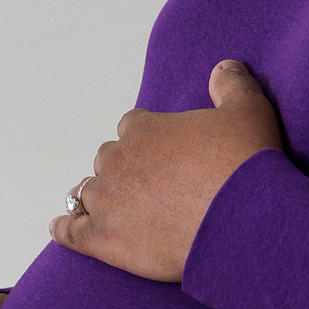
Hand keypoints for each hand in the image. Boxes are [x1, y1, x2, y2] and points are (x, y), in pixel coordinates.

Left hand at [48, 60, 282, 281]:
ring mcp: (105, 202)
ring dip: (93, 196)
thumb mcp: (249, 112)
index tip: (160, 152)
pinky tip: (59, 228)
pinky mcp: (102, 240)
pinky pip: (71, 231)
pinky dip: (64, 228)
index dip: (145, 139)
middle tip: (144, 186)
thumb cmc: (246, 167)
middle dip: (122, 169)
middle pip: (107, 160)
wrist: (240, 222)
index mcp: (143, 130)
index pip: (131, 127)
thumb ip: (232, 85)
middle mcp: (116, 162)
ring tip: (101, 206)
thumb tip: (225, 67)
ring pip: (86, 193)